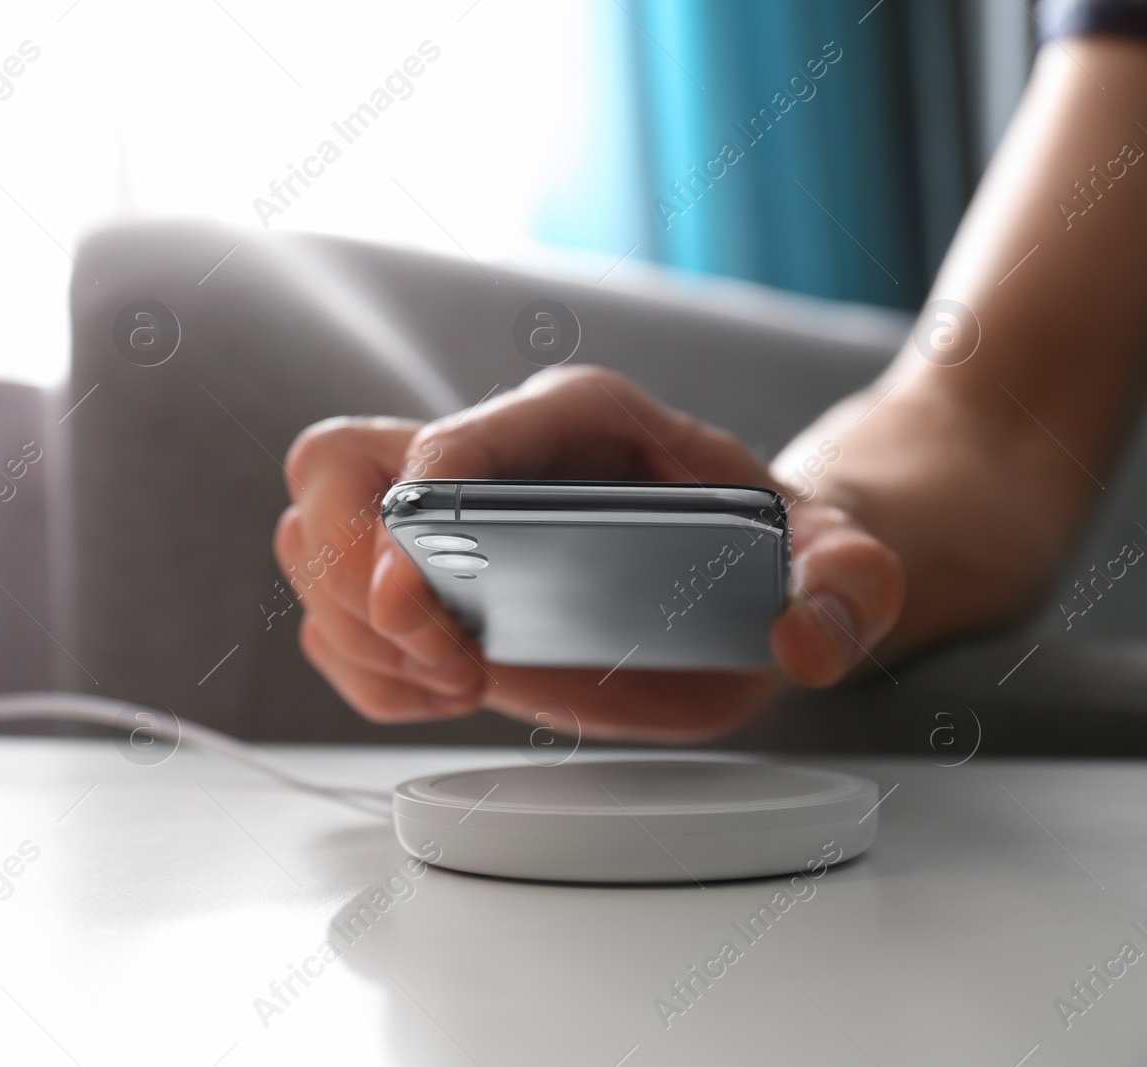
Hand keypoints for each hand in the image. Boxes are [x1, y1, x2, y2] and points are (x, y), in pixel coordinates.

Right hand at [274, 367, 904, 740]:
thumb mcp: (842, 554)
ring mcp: (442, 520)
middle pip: (335, 466)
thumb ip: (849, 583)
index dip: (417, 503)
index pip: (453, 434)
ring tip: (449, 681)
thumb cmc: (773, 547)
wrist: (749, 574)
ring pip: (309, 538)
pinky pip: (335, 617)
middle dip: (353, 568)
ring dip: (352, 627)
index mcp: (577, 421)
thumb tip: (798, 637)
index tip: (432, 590)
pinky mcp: (425, 585)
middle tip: (439, 651)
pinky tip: (435, 692)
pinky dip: (361, 666)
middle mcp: (489, 455)